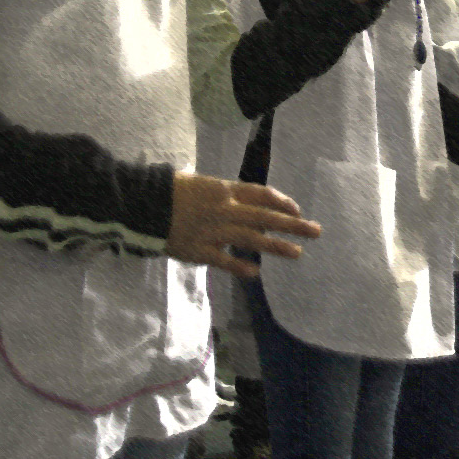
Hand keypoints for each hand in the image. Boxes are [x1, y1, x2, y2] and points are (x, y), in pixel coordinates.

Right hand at [166, 172, 321, 278]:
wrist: (142, 204)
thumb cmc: (172, 191)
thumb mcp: (202, 184)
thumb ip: (225, 196)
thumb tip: (244, 205)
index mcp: (225, 190)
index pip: (262, 194)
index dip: (282, 202)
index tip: (297, 210)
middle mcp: (225, 210)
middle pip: (265, 217)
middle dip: (293, 225)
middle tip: (316, 231)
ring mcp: (213, 231)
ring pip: (251, 239)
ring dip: (276, 246)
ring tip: (297, 253)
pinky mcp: (199, 250)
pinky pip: (224, 260)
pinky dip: (240, 267)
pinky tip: (255, 273)